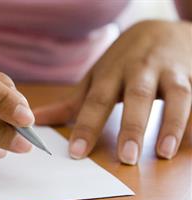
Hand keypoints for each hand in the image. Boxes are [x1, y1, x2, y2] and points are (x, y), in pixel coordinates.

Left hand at [34, 20, 191, 164]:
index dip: (86, 127)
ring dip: (171, 124)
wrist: (162, 28)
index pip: (96, 101)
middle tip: (127, 157)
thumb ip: (71, 103)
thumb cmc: (123, 60)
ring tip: (164, 153)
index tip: (76, 152)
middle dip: (131, 126)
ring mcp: (170, 72)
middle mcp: (140, 70)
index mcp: (111, 72)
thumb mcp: (96, 77)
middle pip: (136, 97)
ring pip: (175, 95)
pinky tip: (189, 142)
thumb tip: (37, 119)